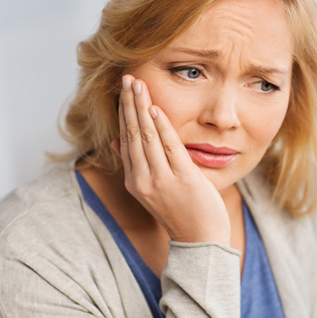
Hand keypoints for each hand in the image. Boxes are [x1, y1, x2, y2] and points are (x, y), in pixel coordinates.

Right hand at [116, 74, 230, 244]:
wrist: (200, 239)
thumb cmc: (179, 210)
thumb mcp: (150, 190)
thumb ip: (134, 164)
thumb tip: (116, 142)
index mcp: (134, 181)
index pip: (125, 140)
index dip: (123, 114)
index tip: (123, 92)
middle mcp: (143, 180)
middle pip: (132, 134)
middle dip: (129, 104)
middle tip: (127, 78)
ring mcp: (161, 180)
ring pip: (147, 136)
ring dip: (141, 108)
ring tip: (137, 84)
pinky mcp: (183, 179)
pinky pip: (169, 146)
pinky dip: (161, 125)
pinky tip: (154, 107)